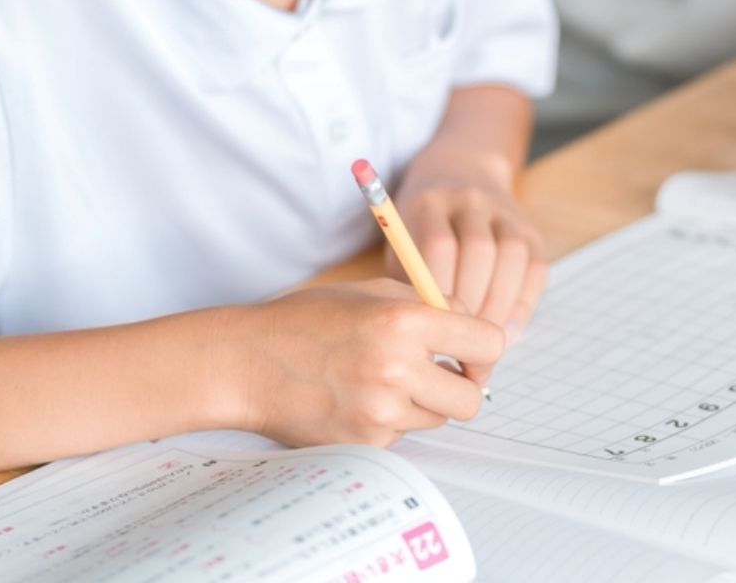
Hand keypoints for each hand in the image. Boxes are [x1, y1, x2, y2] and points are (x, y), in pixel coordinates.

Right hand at [215, 279, 504, 447]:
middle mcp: (397, 370)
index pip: (487, 343)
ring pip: (438, 418)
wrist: (248, 362)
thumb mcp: (372, 292)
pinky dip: (391, 419)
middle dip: (463, 384)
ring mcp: (380, 413)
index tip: (471, 350)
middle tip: (441, 372)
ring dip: (424, 401)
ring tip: (385, 379)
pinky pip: (403, 434)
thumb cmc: (308, 318)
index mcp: (404, 322)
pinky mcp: (365, 443)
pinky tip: (359, 398)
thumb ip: (428, 305)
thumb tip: (470, 327)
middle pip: (472, 397)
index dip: (484, 348)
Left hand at [394, 184, 546, 353]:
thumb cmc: (420, 230)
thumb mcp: (403, 247)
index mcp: (429, 202)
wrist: (456, 175)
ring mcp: (503, 210)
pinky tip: (507, 330)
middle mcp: (469, 200)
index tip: (434, 331)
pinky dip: (524, 304)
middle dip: (472, 305)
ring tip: (484, 341)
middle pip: (478, 251)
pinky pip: (535, 267)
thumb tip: (428, 342)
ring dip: (499, 306)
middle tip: (461, 345)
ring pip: (511, 256)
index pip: (439, 246)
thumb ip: (411, 285)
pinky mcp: (529, 228)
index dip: (440, 294)